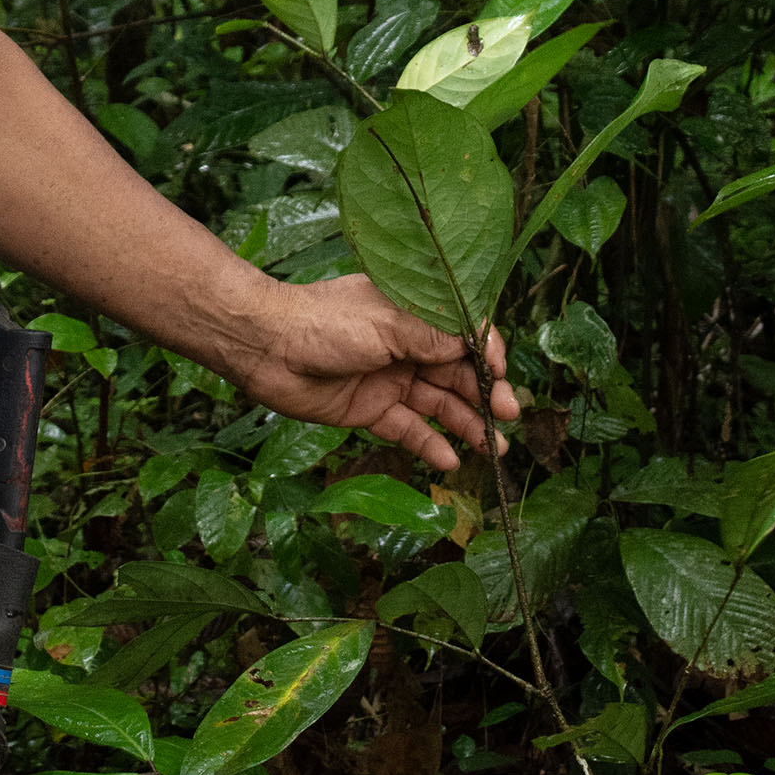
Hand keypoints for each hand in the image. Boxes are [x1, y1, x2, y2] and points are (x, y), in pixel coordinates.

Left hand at [229, 275, 517, 475]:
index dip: (487, 354)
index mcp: (414, 314)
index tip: (501, 375)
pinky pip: (408, 428)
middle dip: (485, 395)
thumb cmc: (327, 322)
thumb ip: (433, 339)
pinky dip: (430, 443)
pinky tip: (452, 460)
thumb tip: (475, 348)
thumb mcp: (388, 323)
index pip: (464, 334)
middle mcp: (406, 346)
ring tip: (494, 448)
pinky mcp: (370, 410)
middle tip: (508, 417)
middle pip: (457, 373)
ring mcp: (389, 379)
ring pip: (439, 404)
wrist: (266, 347)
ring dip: (467, 424)